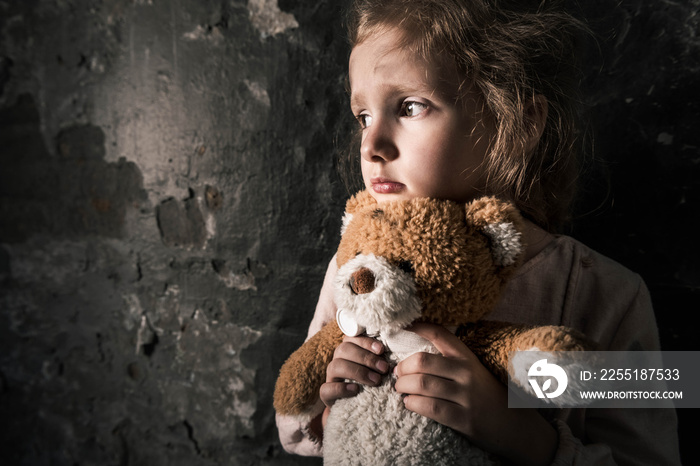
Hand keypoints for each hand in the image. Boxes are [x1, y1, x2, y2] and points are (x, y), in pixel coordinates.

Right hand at [319, 335, 388, 408]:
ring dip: (357, 371)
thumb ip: (380, 359)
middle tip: (383, 368)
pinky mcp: (326, 395)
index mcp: (348, 350)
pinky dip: (341, 388)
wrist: (359, 408)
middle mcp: (337, 360)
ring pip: (335, 366)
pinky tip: (355, 390)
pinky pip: (326, 389)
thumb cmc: (372, 383)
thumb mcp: (377, 369)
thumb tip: (394, 352)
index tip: (381, 350)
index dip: (365, 342)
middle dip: (366, 358)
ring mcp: (330, 377)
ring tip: (376, 380)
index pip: (351, 338)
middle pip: (343, 349)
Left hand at [394, 323, 556, 465]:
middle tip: (397, 373)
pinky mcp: (464, 419)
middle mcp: (467, 374)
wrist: (516, 427)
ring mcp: (466, 396)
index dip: (419, 326)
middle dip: (402, 367)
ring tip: (400, 389)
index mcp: (468, 358)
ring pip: (422, 384)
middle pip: (422, 361)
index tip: (403, 326)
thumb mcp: (475, 371)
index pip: (441, 334)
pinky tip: (410, 403)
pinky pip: (430, 407)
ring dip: (403, 386)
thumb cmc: (488, 396)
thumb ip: (451, 362)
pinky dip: (413, 404)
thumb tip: (415, 355)